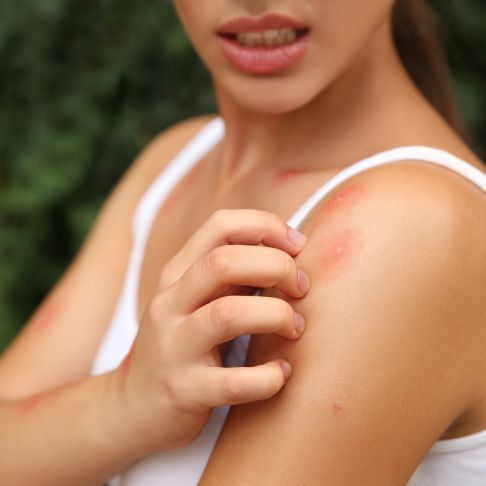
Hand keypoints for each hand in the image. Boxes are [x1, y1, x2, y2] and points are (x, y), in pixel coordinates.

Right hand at [112, 209, 309, 454]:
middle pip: (224, 262)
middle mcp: (170, 303)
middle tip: (301, 287)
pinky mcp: (184, 390)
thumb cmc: (183, 344)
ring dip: (276, 315)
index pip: (220, 224)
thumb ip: (234, 274)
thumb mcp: (198, 299)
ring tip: (295, 327)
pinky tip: (282, 372)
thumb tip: (288, 252)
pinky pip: (234, 382)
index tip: (297, 246)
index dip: (266, 226)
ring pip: (228, 314)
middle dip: (276, 266)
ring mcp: (173, 347)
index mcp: (177, 274)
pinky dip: (269, 376)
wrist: (136, 407)